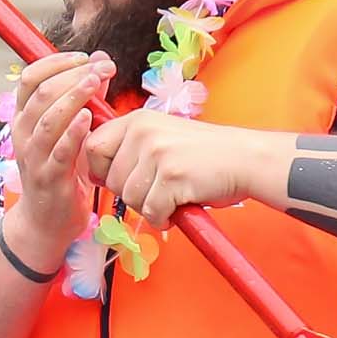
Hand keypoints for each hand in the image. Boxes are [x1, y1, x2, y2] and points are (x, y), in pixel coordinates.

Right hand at [0, 52, 112, 266]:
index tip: (85, 57)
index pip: (30, 77)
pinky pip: (59, 151)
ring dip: (73, 96)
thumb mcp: (71, 129)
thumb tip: (103, 60)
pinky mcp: (49, 178)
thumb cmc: (62, 170)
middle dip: (73, 75)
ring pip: (47, 118)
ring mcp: (33, 157)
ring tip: (95, 82)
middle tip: (102, 68)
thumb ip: (87, 96)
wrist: (47, 221)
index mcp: (24, 118)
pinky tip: (90, 119)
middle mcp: (23, 134)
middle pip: (41, 93)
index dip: (56, 62)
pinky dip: (73, 132)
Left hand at [84, 113, 290, 227]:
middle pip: (112, 180)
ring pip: (131, 199)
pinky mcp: (172, 176)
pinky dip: (164, 217)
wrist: (244, 158)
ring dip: (150, 207)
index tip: (120, 178)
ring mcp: (157, 153)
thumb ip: (129, 149)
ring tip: (172, 196)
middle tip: (158, 189)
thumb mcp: (161, 137)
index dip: (101, 169)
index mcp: (137, 120)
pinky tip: (180, 205)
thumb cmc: (203, 154)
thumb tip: (94, 174)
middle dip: (131, 194)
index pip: (93, 146)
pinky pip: (152, 211)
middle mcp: (143, 132)